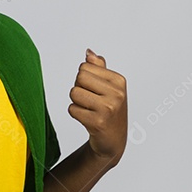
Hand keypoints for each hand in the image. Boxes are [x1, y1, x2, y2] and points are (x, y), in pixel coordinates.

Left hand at [68, 48, 127, 165]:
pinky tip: (88, 119)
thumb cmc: (109, 109)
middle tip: (90, 101)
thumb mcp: (108, 87)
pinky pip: (72, 109)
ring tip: (89, 109)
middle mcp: (116, 93)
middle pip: (79, 78)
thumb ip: (98, 68)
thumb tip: (89, 52)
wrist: (113, 139)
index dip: (83, 79)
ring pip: (74, 93)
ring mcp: (108, 108)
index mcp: (119, 81)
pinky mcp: (98, 122)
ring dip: (76, 102)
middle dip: (79, 88)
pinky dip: (75, 114)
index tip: (95, 91)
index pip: (84, 67)